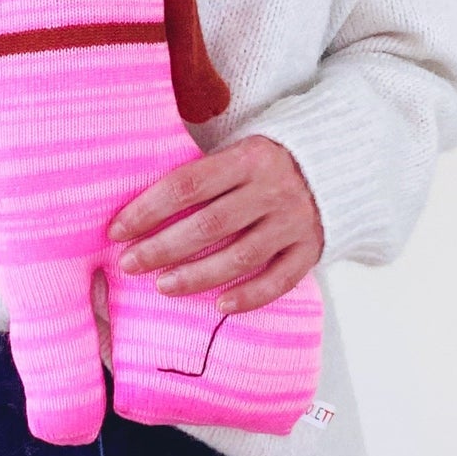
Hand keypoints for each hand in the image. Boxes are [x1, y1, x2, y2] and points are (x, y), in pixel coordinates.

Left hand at [106, 135, 323, 313]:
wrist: (339, 164)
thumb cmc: (270, 162)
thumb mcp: (239, 150)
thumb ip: (202, 173)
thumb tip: (140, 205)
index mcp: (248, 158)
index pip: (187, 185)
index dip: (148, 209)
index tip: (117, 229)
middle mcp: (272, 190)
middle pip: (208, 225)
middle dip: (162, 247)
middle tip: (130, 264)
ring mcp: (294, 222)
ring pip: (240, 257)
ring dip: (197, 275)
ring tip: (163, 286)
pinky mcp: (311, 249)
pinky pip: (279, 280)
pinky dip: (249, 296)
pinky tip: (219, 306)